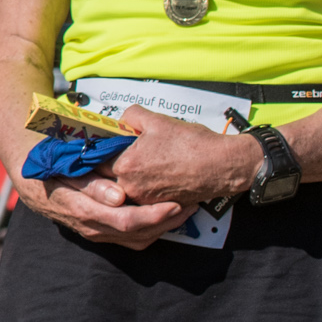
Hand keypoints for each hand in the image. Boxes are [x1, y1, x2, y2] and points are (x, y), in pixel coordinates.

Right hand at [18, 168, 195, 248]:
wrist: (29, 175)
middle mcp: (88, 227)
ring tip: (184, 210)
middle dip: (166, 222)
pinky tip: (164, 215)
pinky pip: (130, 239)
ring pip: (136, 240)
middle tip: (190, 206)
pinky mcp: (99, 232)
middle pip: (136, 234)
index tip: (175, 203)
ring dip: (163, 228)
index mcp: (80, 208)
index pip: (125, 221)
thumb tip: (119, 198)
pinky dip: (151, 229)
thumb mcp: (65, 165)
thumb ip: (91, 182)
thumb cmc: (49, 162)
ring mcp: (94, 232)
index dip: (153, 215)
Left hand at [106, 108, 261, 210]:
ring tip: (142, 162)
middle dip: (110, 164)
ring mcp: (146, 200)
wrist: (223, 165)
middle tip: (120, 152)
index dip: (99, 149)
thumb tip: (121, 120)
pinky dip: (143, 187)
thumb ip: (131, 116)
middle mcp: (132, 187)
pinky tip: (154, 173)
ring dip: (126, 177)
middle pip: (108, 176)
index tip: (100, 145)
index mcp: (125, 166)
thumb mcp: (157, 120)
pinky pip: (142, 197)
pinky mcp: (160, 206)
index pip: (97, 159)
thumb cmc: (193, 144)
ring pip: (125, 188)